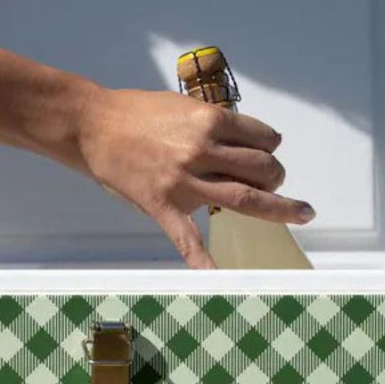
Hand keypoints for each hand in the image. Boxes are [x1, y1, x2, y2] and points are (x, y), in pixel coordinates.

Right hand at [75, 87, 314, 268]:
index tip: (268, 151)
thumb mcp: (184, 106)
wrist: (93, 126)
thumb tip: (244, 142)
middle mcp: (203, 151)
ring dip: (275, 205)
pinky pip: (188, 239)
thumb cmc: (137, 113)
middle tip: (273, 180)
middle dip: (276, 176)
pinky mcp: (164, 206)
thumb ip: (215, 125)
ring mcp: (185, 182)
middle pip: (263, 168)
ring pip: (246, 197)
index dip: (271, 146)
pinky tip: (219, 277)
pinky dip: (204, 261)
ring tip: (291, 211)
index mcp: (210, 122)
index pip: (264, 138)